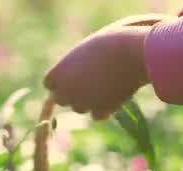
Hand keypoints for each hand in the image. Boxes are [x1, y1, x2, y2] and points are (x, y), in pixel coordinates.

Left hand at [44, 14, 171, 119]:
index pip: (49, 83)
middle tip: (89, 79)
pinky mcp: (101, 111)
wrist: (133, 53)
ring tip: (105, 82)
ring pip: (80, 107)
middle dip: (72, 92)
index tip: (73, 71)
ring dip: (88, 100)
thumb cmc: (110, 43)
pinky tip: (114, 92)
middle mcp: (65, 92)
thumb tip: (73, 78)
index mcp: (58, 73)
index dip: (61, 79)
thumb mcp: (84, 50)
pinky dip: (104, 107)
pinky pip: (97, 114)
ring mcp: (82, 104)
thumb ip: (73, 66)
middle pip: (62, 99)